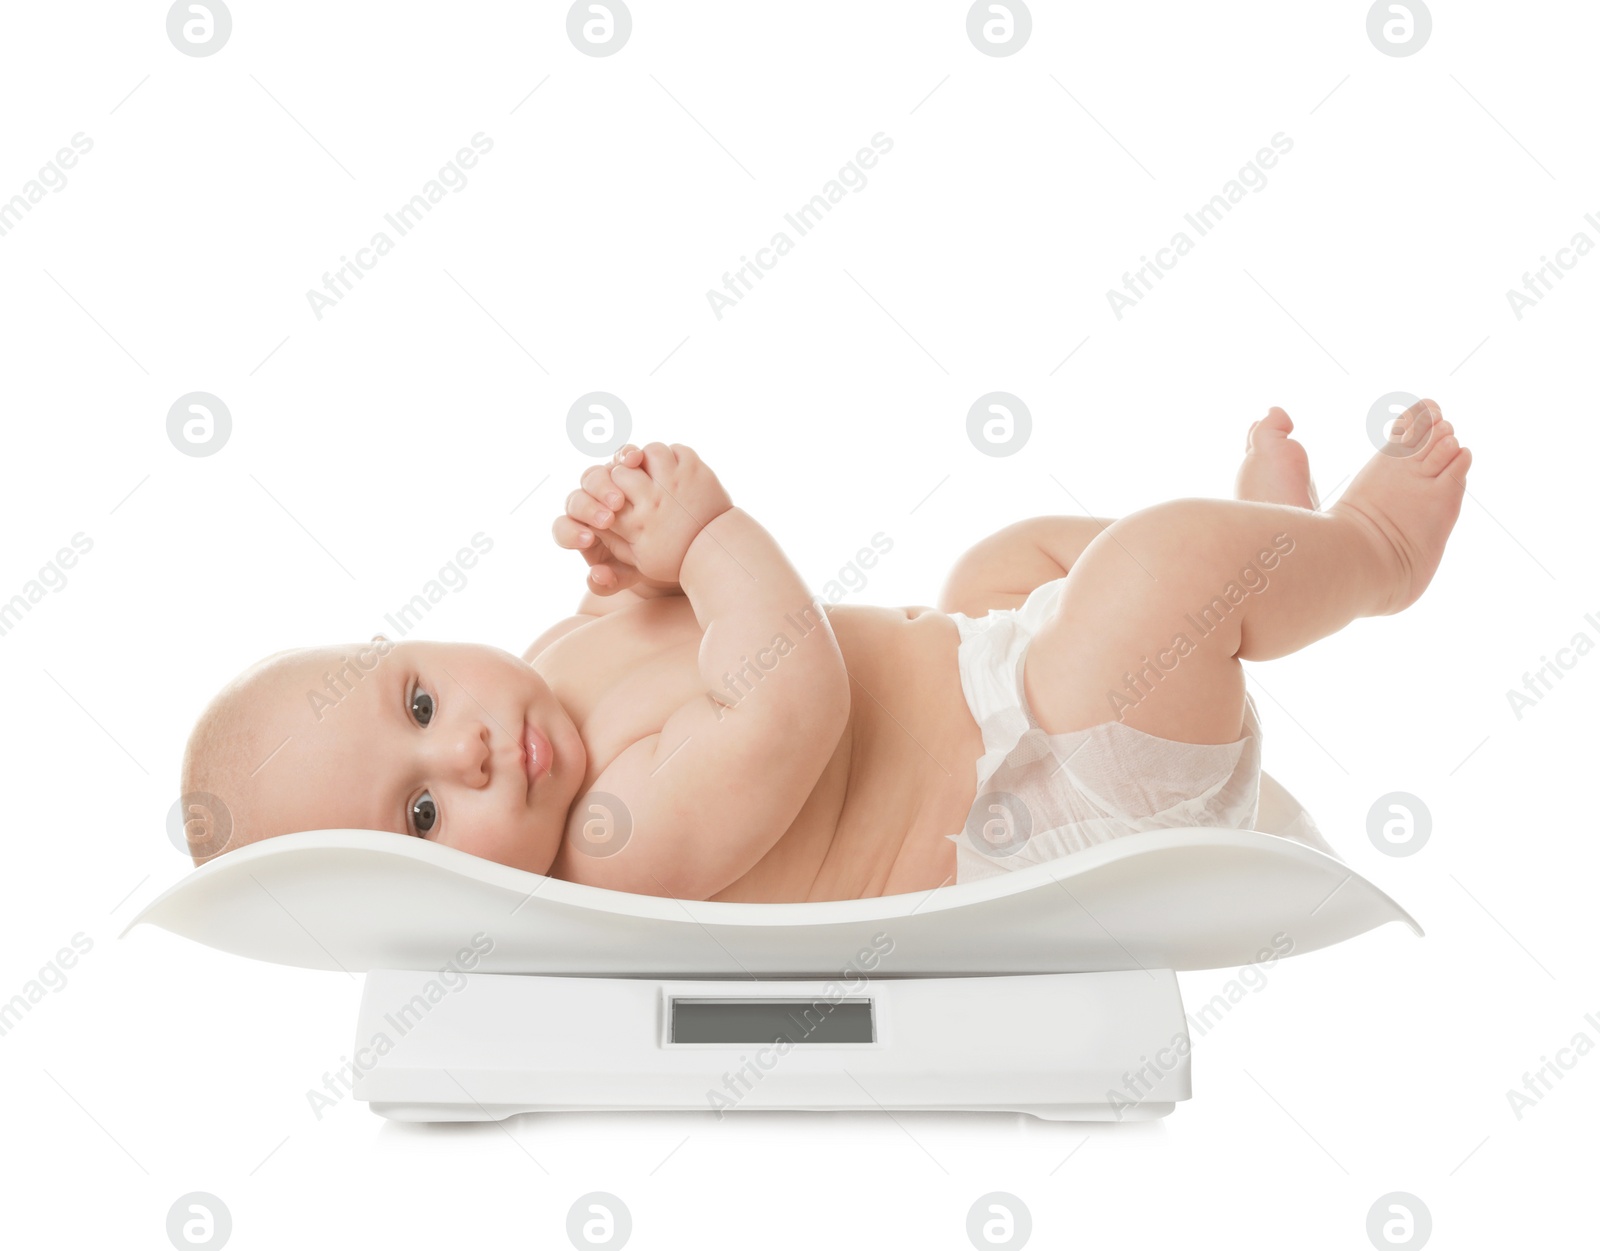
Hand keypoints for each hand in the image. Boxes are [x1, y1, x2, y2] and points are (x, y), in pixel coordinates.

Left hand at [552, 446, 678, 596]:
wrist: (671, 539)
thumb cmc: (641, 561)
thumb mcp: (627, 575)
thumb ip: (609, 581)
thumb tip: (596, 577)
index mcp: (581, 532)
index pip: (563, 529)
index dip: (571, 533)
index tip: (588, 540)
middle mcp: (589, 505)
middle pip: (576, 499)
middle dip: (589, 509)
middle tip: (608, 519)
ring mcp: (607, 484)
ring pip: (593, 476)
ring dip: (603, 485)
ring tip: (621, 499)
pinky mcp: (625, 467)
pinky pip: (620, 456)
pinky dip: (625, 454)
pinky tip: (634, 460)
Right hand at [606, 442, 732, 584]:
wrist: (716, 552)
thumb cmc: (672, 558)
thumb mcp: (638, 562)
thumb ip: (613, 544)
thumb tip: (595, 534)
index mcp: (636, 525)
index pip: (606, 494)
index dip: (604, 491)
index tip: (613, 496)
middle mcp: (654, 501)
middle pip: (622, 472)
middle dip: (620, 474)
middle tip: (627, 477)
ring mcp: (676, 483)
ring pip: (650, 452)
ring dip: (646, 459)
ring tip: (649, 469)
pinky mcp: (696, 471)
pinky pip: (676, 450)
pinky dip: (672, 455)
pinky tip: (671, 468)